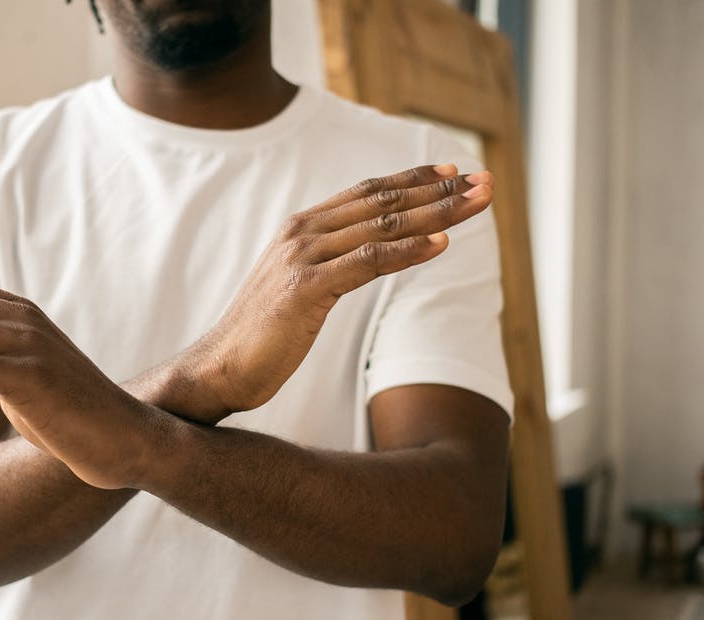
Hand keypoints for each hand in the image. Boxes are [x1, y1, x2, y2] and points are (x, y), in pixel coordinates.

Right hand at [183, 164, 493, 418]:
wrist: (219, 367)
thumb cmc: (262, 334)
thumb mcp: (299, 286)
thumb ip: (330, 262)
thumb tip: (367, 254)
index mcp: (301, 228)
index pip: (367, 192)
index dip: (413, 178)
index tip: (453, 170)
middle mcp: (302, 232)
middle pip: (382, 201)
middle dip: (438, 189)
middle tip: (484, 180)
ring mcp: (302, 257)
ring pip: (382, 225)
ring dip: (437, 212)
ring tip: (477, 202)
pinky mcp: (305, 288)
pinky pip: (369, 263)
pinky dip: (408, 251)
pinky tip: (442, 243)